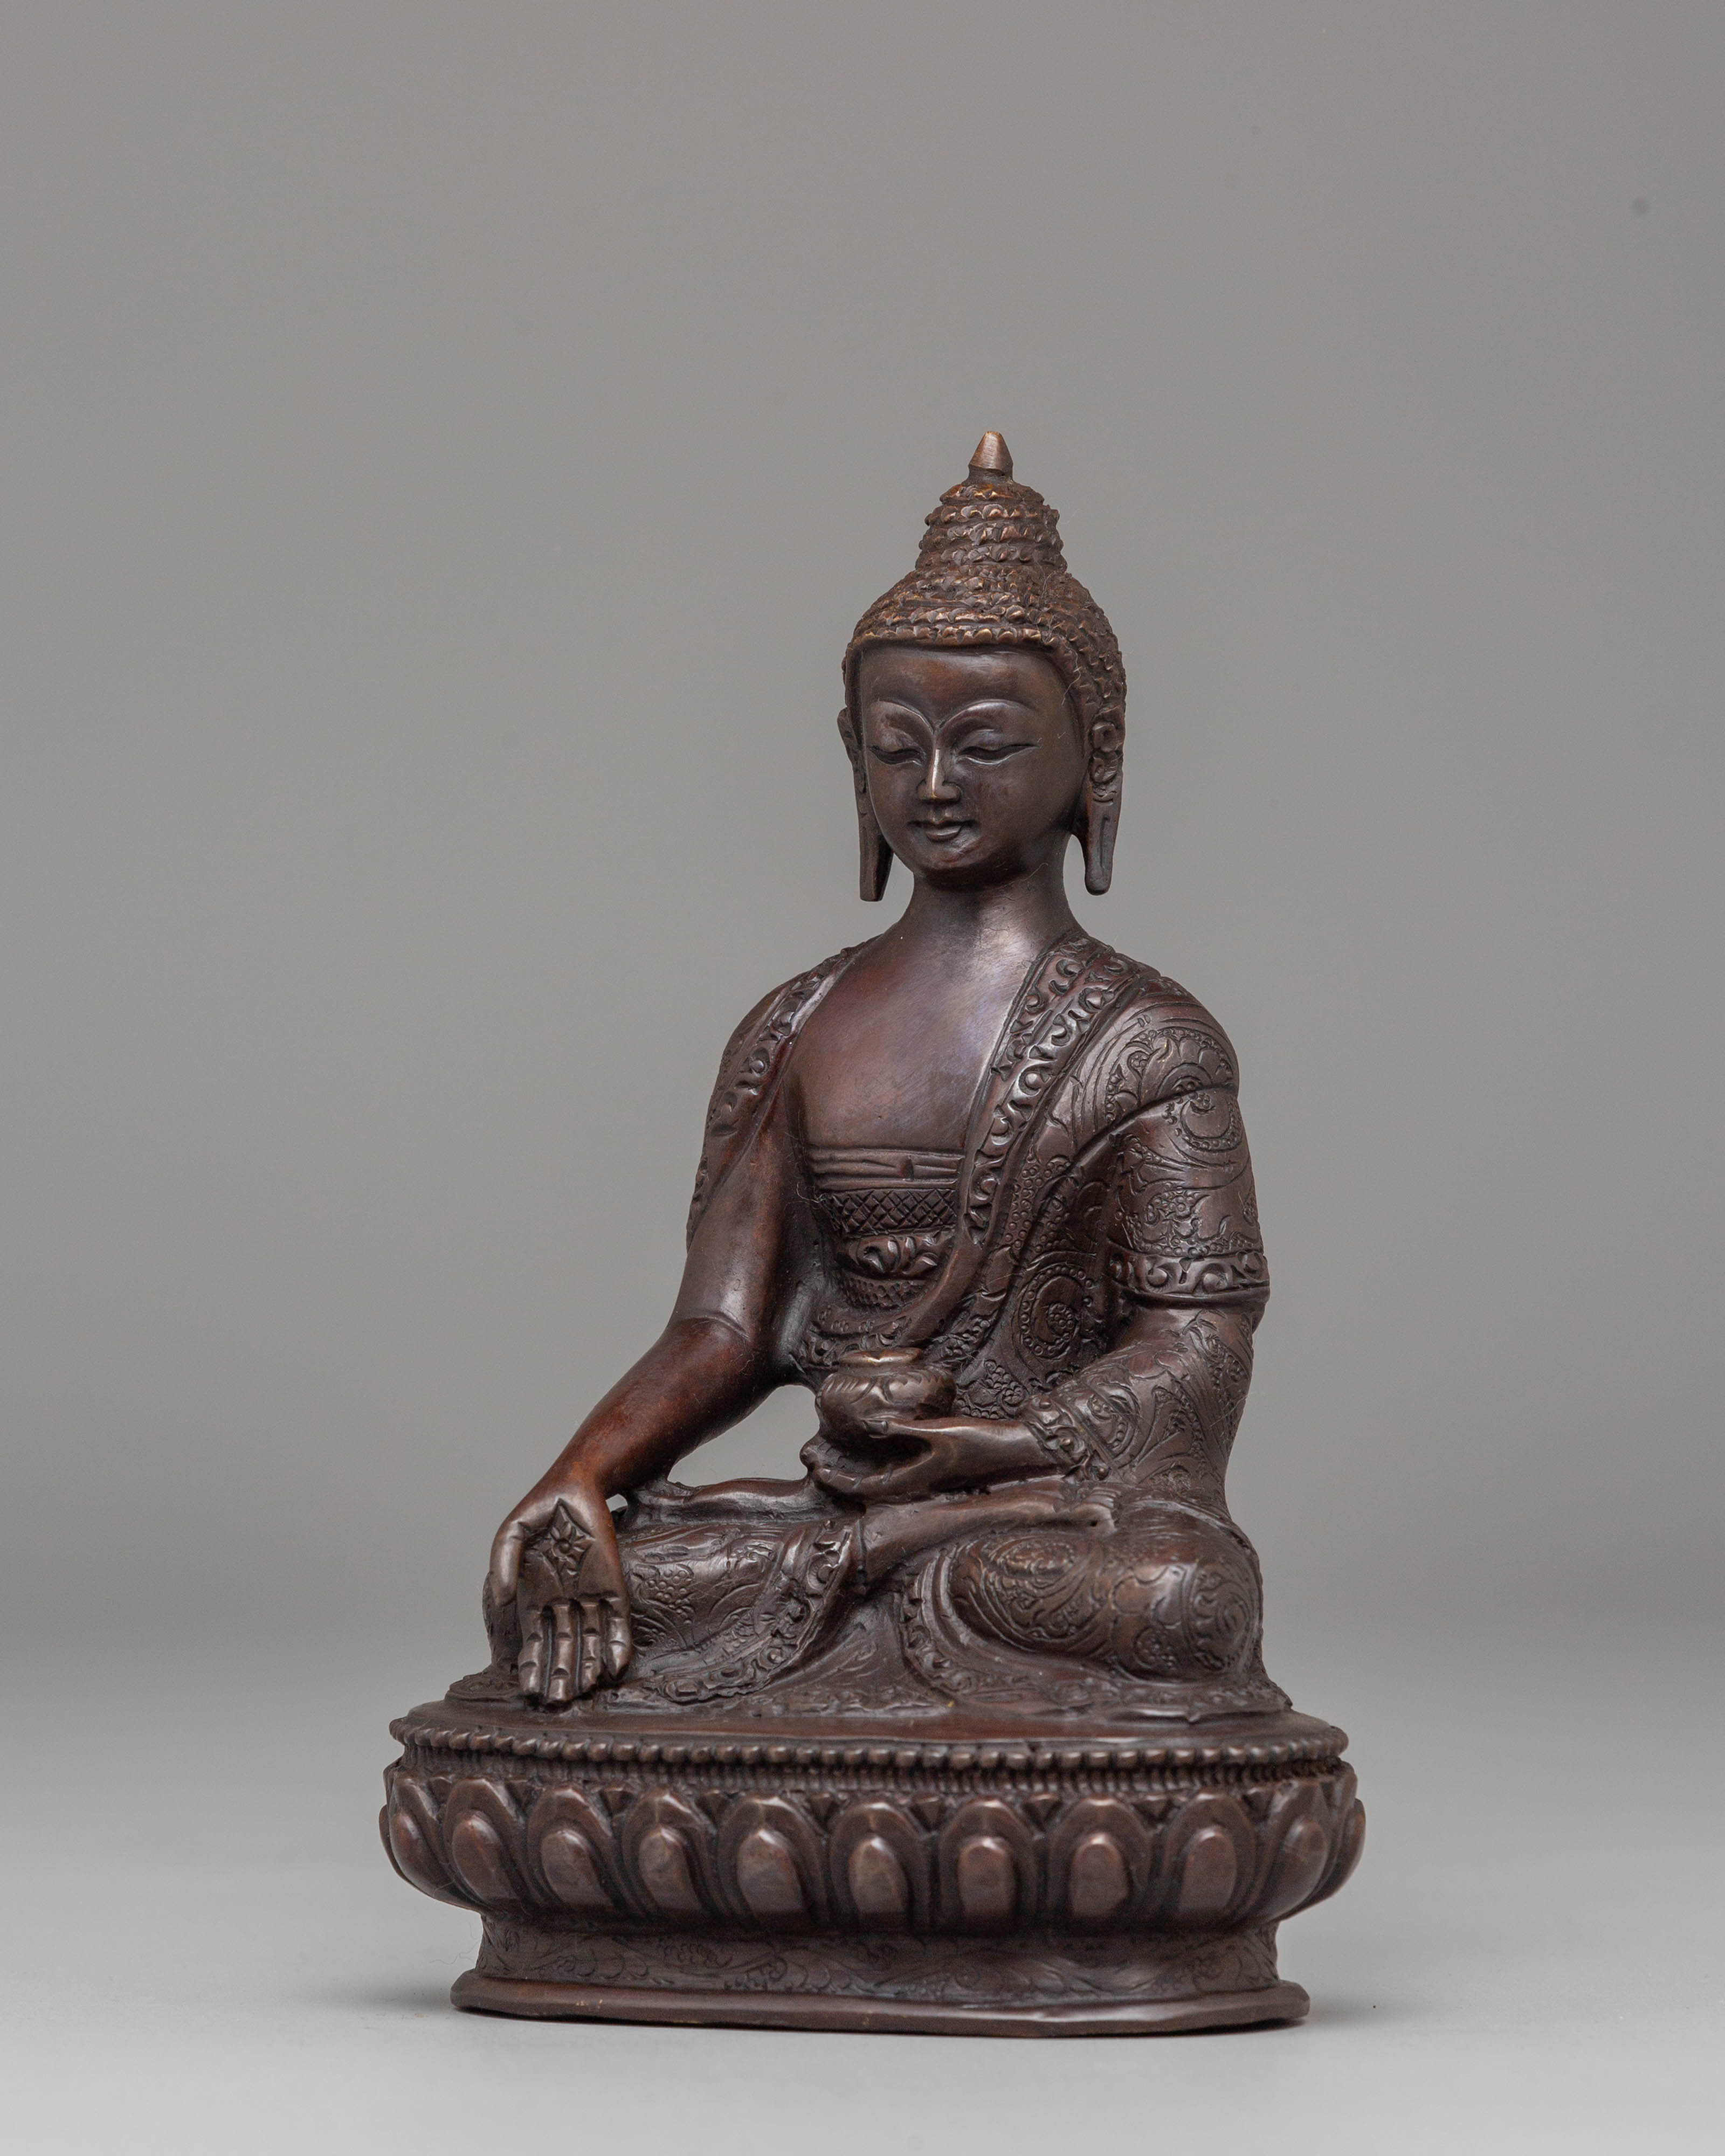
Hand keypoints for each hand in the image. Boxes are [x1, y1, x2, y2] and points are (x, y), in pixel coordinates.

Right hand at [487, 1476, 631, 1704]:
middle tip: (558, 1703)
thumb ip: (501, 1563)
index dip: (532, 1665)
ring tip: (583, 1693)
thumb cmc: (541, 1509)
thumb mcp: (511, 1534)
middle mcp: (564, 1602)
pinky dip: (617, 1644)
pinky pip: (618, 1620)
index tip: (529, 1692)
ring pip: (591, 1639)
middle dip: (561, 1674)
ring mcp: (591, 1595)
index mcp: (537, 1596)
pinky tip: (615, 1667)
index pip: (535, 1640)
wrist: (576, 1485)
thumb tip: (502, 1597)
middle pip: (564, 1646)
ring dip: (589, 1666)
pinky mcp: (614, 1585)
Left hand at [809, 1415, 1050, 1501]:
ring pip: (880, 1477)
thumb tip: (872, 1425)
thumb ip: (905, 1429)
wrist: (1015, 1449)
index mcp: (913, 1480)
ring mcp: (924, 1475)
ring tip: (833, 1450)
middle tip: (812, 1458)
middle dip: (839, 1475)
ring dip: (856, 1467)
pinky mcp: (933, 1465)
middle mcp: (915, 1482)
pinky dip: (878, 1458)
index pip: (864, 1488)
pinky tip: (874, 1441)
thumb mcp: (940, 1432)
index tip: (814, 1466)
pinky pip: (896, 1467)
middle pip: (867, 1486)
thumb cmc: (980, 1443)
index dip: (836, 1481)